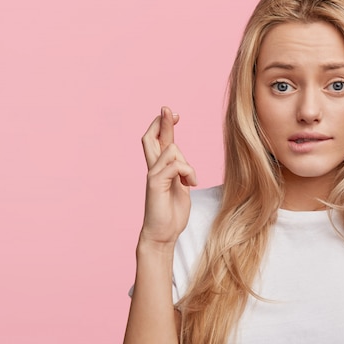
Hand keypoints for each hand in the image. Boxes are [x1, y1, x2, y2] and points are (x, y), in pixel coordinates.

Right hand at [139, 107, 197, 249]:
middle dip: (161, 122)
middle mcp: (153, 170)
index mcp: (160, 170)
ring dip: (187, 163)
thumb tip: (185, 163)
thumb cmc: (172, 214)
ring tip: (192, 181)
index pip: (159, 142)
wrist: (163, 235)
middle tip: (168, 109)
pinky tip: (192, 184)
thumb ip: (181, 173)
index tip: (173, 114)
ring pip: (171, 150)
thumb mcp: (181, 188)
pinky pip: (175, 165)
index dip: (164, 126)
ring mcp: (153, 176)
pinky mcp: (155, 184)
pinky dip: (188, 171)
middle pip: (151, 138)